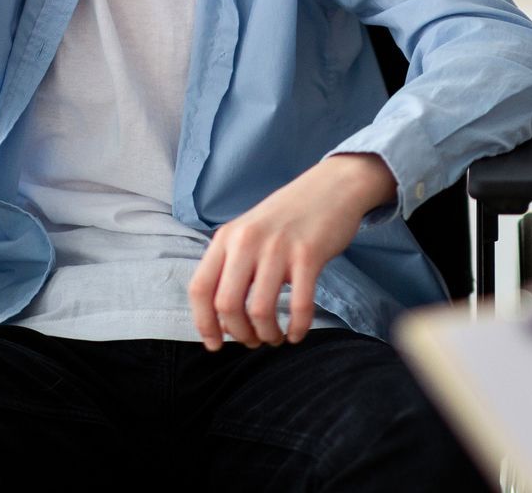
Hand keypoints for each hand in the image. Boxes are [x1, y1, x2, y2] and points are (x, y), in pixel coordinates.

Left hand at [190, 154, 397, 349]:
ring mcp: (278, 247)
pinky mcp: (309, 254)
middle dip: (239, 333)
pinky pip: (299, 304)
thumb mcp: (249, 233)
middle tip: (253, 340)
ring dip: (267, 334)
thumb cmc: (288, 217)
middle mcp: (247, 241)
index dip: (204, 323)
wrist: (331, 186)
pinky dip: (297, 327)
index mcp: (226, 237)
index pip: (200, 288)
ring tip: (275, 337)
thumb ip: (232, 267)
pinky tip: (297, 333)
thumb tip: (225, 321)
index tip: (215, 344)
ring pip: (260, 310)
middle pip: (227, 305)